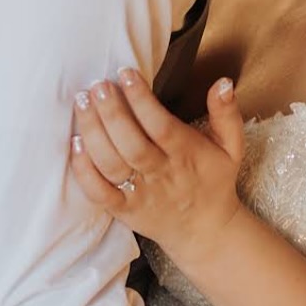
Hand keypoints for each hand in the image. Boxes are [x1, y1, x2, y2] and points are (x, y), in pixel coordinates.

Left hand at [71, 69, 245, 264]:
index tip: (125, 73)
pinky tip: (74, 144)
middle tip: (98, 86)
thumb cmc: (214, 181)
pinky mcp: (123, 209)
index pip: (160, 126)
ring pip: (111, 164)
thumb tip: (223, 82)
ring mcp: (140, 193)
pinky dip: (84, 170)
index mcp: (186, 154)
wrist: (205, 231)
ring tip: (82, 102)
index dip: (141, 99)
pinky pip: (99, 192)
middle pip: (131, 144)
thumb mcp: (231, 147)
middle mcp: (161, 174)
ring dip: (93, 133)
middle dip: (112, 112)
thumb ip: (226, 114)